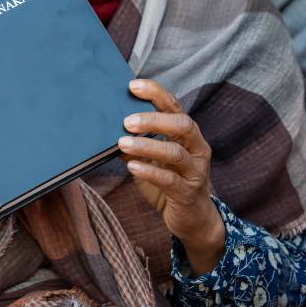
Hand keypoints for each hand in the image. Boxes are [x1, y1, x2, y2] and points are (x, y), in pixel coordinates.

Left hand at [120, 79, 225, 275]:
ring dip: (147, 146)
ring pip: (175, 152)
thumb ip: (138, 144)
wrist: (193, 219)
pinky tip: (132, 166)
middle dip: (153, 120)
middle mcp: (196, 148)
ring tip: (122, 143)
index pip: (175, 106)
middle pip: (182, 125)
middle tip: (127, 121)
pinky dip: (149, 171)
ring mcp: (195, 171)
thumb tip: (108, 129)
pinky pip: (170, 180)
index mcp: (188, 135)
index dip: (156, 94)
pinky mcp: (188, 193)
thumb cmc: (171, 184)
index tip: (133, 86)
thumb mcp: (154, 160)